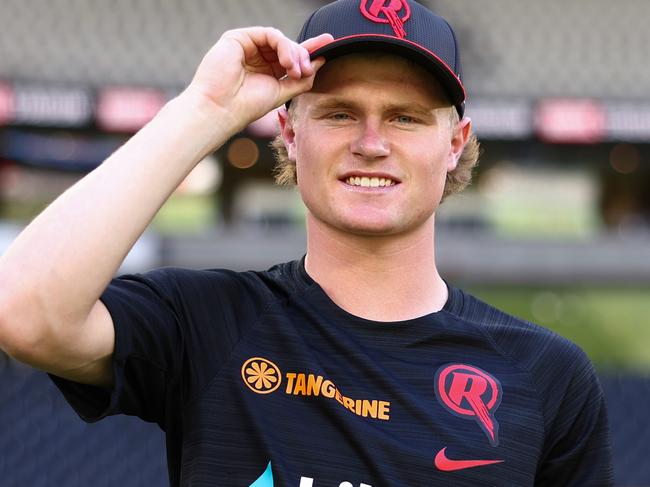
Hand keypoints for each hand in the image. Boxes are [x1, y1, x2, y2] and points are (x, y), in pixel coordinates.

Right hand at [186, 27, 332, 131]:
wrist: (221, 110)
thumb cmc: (247, 106)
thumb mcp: (281, 92)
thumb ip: (300, 79)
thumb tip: (320, 63)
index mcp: (267, 70)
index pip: (291, 56)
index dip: (310, 50)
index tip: (329, 45)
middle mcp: (258, 57)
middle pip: (289, 47)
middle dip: (303, 56)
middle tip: (307, 71)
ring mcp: (248, 46)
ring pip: (281, 40)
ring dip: (294, 53)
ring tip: (295, 71)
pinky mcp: (239, 38)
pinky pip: (269, 34)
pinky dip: (283, 46)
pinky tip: (287, 63)